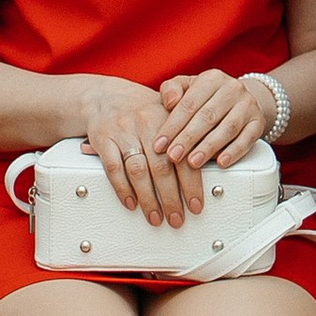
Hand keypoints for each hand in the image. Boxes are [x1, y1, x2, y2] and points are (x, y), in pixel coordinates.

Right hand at [73, 76, 193, 222]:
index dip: (191, 184)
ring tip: (156, 218)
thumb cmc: (143, 111)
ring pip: (138, 170)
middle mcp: (146, 124)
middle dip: (171, 198)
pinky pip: (113, 167)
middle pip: (162, 167)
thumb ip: (188, 136)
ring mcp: (123, 131)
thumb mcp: (168, 114)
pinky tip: (131, 203)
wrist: (105, 96)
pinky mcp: (103, 139)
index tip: (196, 206)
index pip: (184, 155)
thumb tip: (212, 163)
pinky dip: (122, 188)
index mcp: (168, 119)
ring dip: (148, 198)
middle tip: (177, 219)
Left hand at [156, 68, 278, 174]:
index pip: (189, 103)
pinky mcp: (258, 122)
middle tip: (173, 157)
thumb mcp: (187, 87)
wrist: (240, 100)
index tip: (159, 145)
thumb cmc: (205, 97)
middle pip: (208, 116)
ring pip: (228, 128)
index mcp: (211, 78)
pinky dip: (234, 152)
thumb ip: (171, 90)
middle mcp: (232, 88)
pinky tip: (221, 163)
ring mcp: (248, 105)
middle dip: (188, 138)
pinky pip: (248, 138)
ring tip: (193, 163)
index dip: (172, 125)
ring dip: (209, 147)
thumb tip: (169, 102)